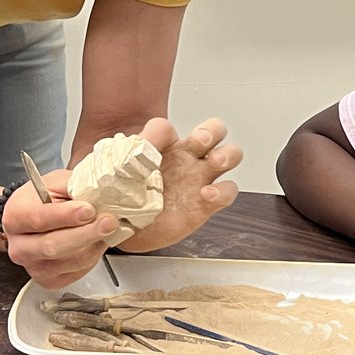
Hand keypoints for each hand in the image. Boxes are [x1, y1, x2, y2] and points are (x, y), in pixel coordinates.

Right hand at [2, 172, 118, 288]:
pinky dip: (93, 256)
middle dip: (86, 234)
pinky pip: (76, 272)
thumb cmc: (43, 199)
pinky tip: (96, 242)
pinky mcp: (49, 280)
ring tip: (107, 228)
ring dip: (94, 245)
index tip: (89, 209)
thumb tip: (99, 191)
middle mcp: (19, 246)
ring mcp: (33, 267)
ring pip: (70, 261)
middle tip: (108, 222)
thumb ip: (74, 185)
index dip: (66, 216)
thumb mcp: (56, 182)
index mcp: (15, 215)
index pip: (39, 219)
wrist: (31, 220)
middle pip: (53, 245)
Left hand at [117, 117, 242, 251]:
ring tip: (215, 161)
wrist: (124, 228)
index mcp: (167, 147)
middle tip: (201, 140)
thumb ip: (141, 145)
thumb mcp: (125, 166)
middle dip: (213, 130)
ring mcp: (199, 179)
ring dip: (227, 154)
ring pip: (231, 155)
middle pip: (216, 130)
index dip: (167, 132)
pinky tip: (206, 195)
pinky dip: (222, 191)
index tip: (159, 144)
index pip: (172, 127)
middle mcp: (188, 159)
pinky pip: (228, 192)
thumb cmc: (124, 195)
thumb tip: (154, 131)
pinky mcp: (206, 204)